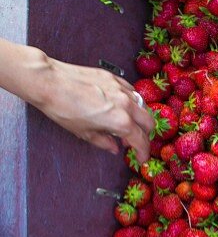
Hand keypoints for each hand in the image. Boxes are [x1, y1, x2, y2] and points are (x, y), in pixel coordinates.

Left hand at [28, 56, 155, 161]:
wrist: (49, 82)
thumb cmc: (62, 108)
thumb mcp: (83, 132)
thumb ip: (103, 141)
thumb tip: (113, 147)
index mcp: (120, 122)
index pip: (141, 140)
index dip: (143, 152)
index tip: (141, 158)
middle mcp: (126, 105)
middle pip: (148, 122)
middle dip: (145, 134)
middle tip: (133, 141)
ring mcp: (122, 89)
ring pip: (143, 106)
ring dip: (139, 117)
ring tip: (127, 123)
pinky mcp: (114, 78)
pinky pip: (132, 91)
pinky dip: (132, 101)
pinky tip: (122, 105)